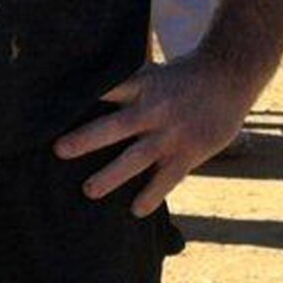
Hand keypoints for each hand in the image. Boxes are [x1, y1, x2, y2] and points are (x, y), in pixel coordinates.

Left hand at [55, 57, 253, 215]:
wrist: (230, 75)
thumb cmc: (180, 75)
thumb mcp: (149, 72)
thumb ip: (121, 84)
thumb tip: (81, 89)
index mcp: (140, 86)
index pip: (106, 90)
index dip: (81, 97)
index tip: (52, 109)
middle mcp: (153, 110)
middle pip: (115, 126)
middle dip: (86, 139)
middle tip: (57, 151)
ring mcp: (171, 134)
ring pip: (137, 158)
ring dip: (112, 176)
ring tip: (88, 191)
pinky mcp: (189, 153)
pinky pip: (167, 179)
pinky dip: (152, 195)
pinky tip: (136, 211)